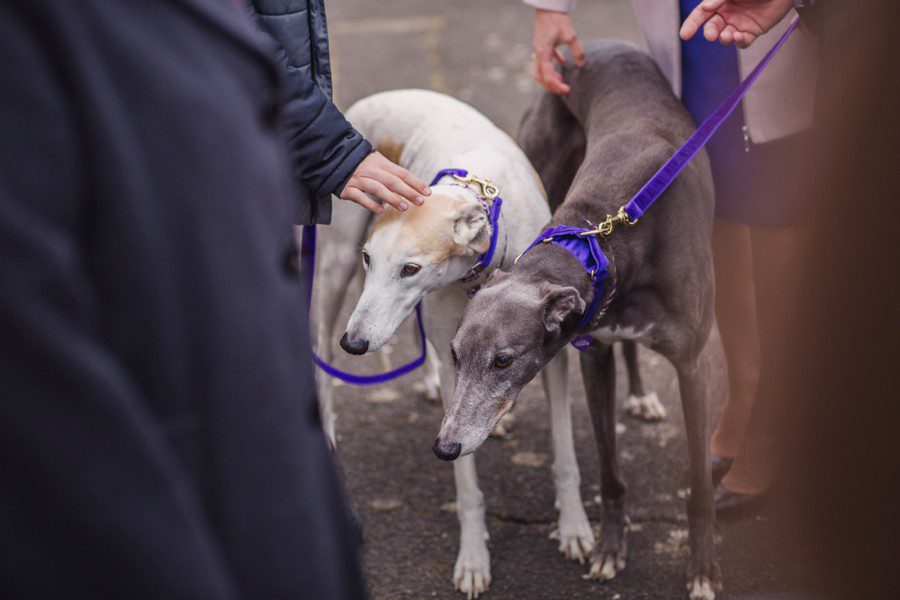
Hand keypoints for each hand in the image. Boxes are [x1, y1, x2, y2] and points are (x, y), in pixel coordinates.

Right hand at [338, 151, 430, 213]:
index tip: (427, 192)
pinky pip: (360, 197)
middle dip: (407, 192)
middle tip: (420, 202)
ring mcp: (358, 179)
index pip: (402, 173)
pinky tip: (381, 211)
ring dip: (392, 198)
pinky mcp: (347, 189)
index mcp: (381, 163)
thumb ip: (392, 172)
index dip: (415, 182)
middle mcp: (370, 170)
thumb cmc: (362, 164)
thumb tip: (412, 185)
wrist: (334, 159)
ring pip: (377, 188)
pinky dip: (370, 204)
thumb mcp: (377, 162)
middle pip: (392, 181)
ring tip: (404, 207)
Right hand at [532, 9, 584, 94]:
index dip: (556, 85)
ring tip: (561, 79)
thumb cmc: (558, 20)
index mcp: (543, 53)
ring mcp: (538, 50)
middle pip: (540, 77)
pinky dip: (552, 65)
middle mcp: (538, 54)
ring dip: (550, 77)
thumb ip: (577, 51)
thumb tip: (582, 64)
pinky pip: (544, 60)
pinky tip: (563, 63)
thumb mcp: (570, 36)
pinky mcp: (542, 46)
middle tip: (564, 89)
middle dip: (551, 86)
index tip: (567, 89)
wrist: (549, 8)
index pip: (547, 76)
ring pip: (540, 70)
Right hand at [679, 0, 793, 47]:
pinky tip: (740, 37)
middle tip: (711, 35)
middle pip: (712, 27)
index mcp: (720, 2)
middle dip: (710, 33)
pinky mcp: (752, 32)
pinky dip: (739, 42)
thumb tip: (704, 8)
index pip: (701, 14)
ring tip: (728, 36)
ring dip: (724, 39)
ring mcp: (739, 23)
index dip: (692, 24)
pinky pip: (742, 42)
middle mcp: (728, 13)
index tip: (684, 35)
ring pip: (725, 37)